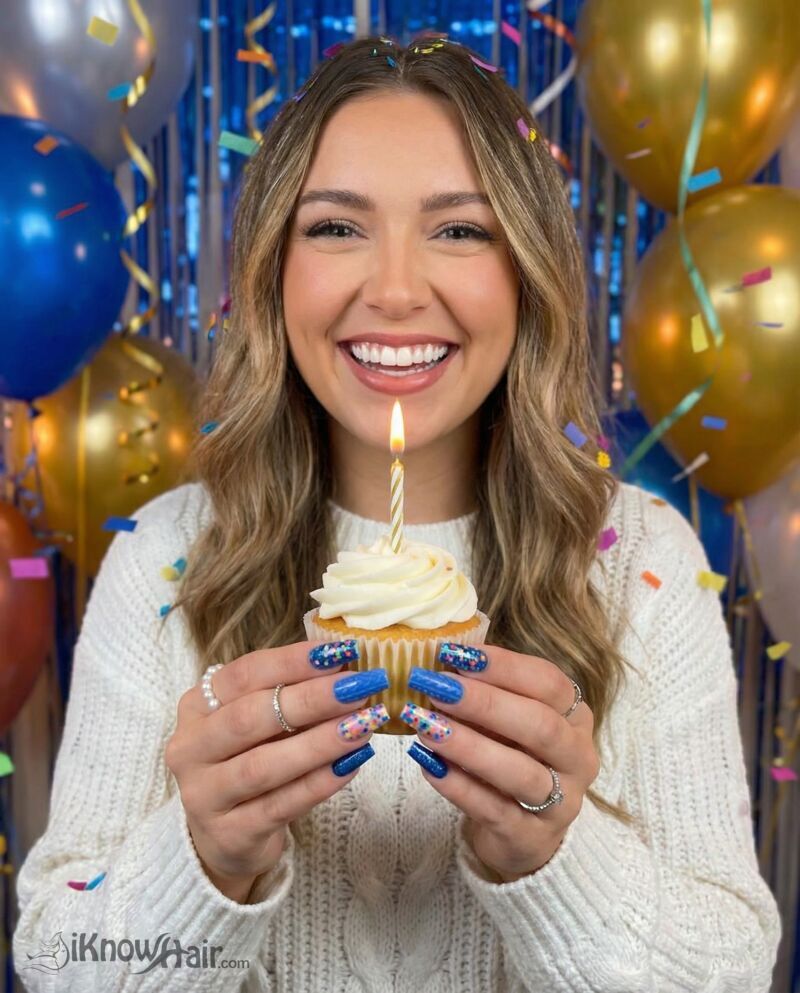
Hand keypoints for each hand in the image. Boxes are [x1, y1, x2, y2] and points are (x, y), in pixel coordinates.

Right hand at [165, 639, 387, 900]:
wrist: (225, 836)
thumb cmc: (248, 760)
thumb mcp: (258, 722)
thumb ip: (290, 693)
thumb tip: (346, 665)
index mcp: (197, 706)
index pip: (244, 674)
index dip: (293, 661)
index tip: (341, 652)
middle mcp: (191, 748)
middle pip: (250, 717)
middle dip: (311, 699)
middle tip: (359, 687)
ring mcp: (205, 795)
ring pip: (264, 765)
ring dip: (320, 742)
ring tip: (364, 725)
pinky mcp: (230, 835)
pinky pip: (281, 805)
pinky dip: (320, 782)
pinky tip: (352, 763)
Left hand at [401, 642, 598, 881]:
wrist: (524, 834)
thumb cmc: (514, 758)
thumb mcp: (511, 722)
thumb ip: (488, 692)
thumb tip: (443, 660)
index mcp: (576, 717)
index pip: (549, 683)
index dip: (504, 667)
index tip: (455, 656)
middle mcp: (577, 758)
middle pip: (540, 726)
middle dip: (485, 703)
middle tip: (436, 688)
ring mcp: (561, 803)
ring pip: (520, 772)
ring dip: (468, 745)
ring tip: (426, 726)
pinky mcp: (531, 838)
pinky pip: (494, 810)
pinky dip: (459, 786)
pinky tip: (428, 766)